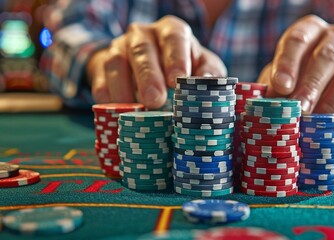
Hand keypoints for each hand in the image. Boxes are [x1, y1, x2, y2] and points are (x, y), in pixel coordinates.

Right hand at [87, 16, 226, 108]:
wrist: (152, 65)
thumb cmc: (184, 67)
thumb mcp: (202, 66)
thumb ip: (209, 73)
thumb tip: (205, 83)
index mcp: (171, 31)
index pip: (173, 37)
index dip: (175, 57)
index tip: (177, 79)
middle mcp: (142, 35)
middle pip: (142, 50)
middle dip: (148, 76)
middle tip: (155, 100)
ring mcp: (119, 49)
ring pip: (116, 63)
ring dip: (124, 89)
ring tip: (135, 112)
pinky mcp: (102, 67)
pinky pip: (100, 81)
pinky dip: (107, 99)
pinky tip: (116, 113)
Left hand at [257, 15, 333, 124]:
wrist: (333, 67)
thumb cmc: (299, 69)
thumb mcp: (284, 70)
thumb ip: (276, 84)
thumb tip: (270, 105)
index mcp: (310, 29)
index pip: (298, 40)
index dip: (288, 64)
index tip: (280, 87)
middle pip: (326, 58)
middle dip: (311, 86)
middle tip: (300, 109)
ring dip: (330, 102)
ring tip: (314, 121)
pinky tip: (331, 125)